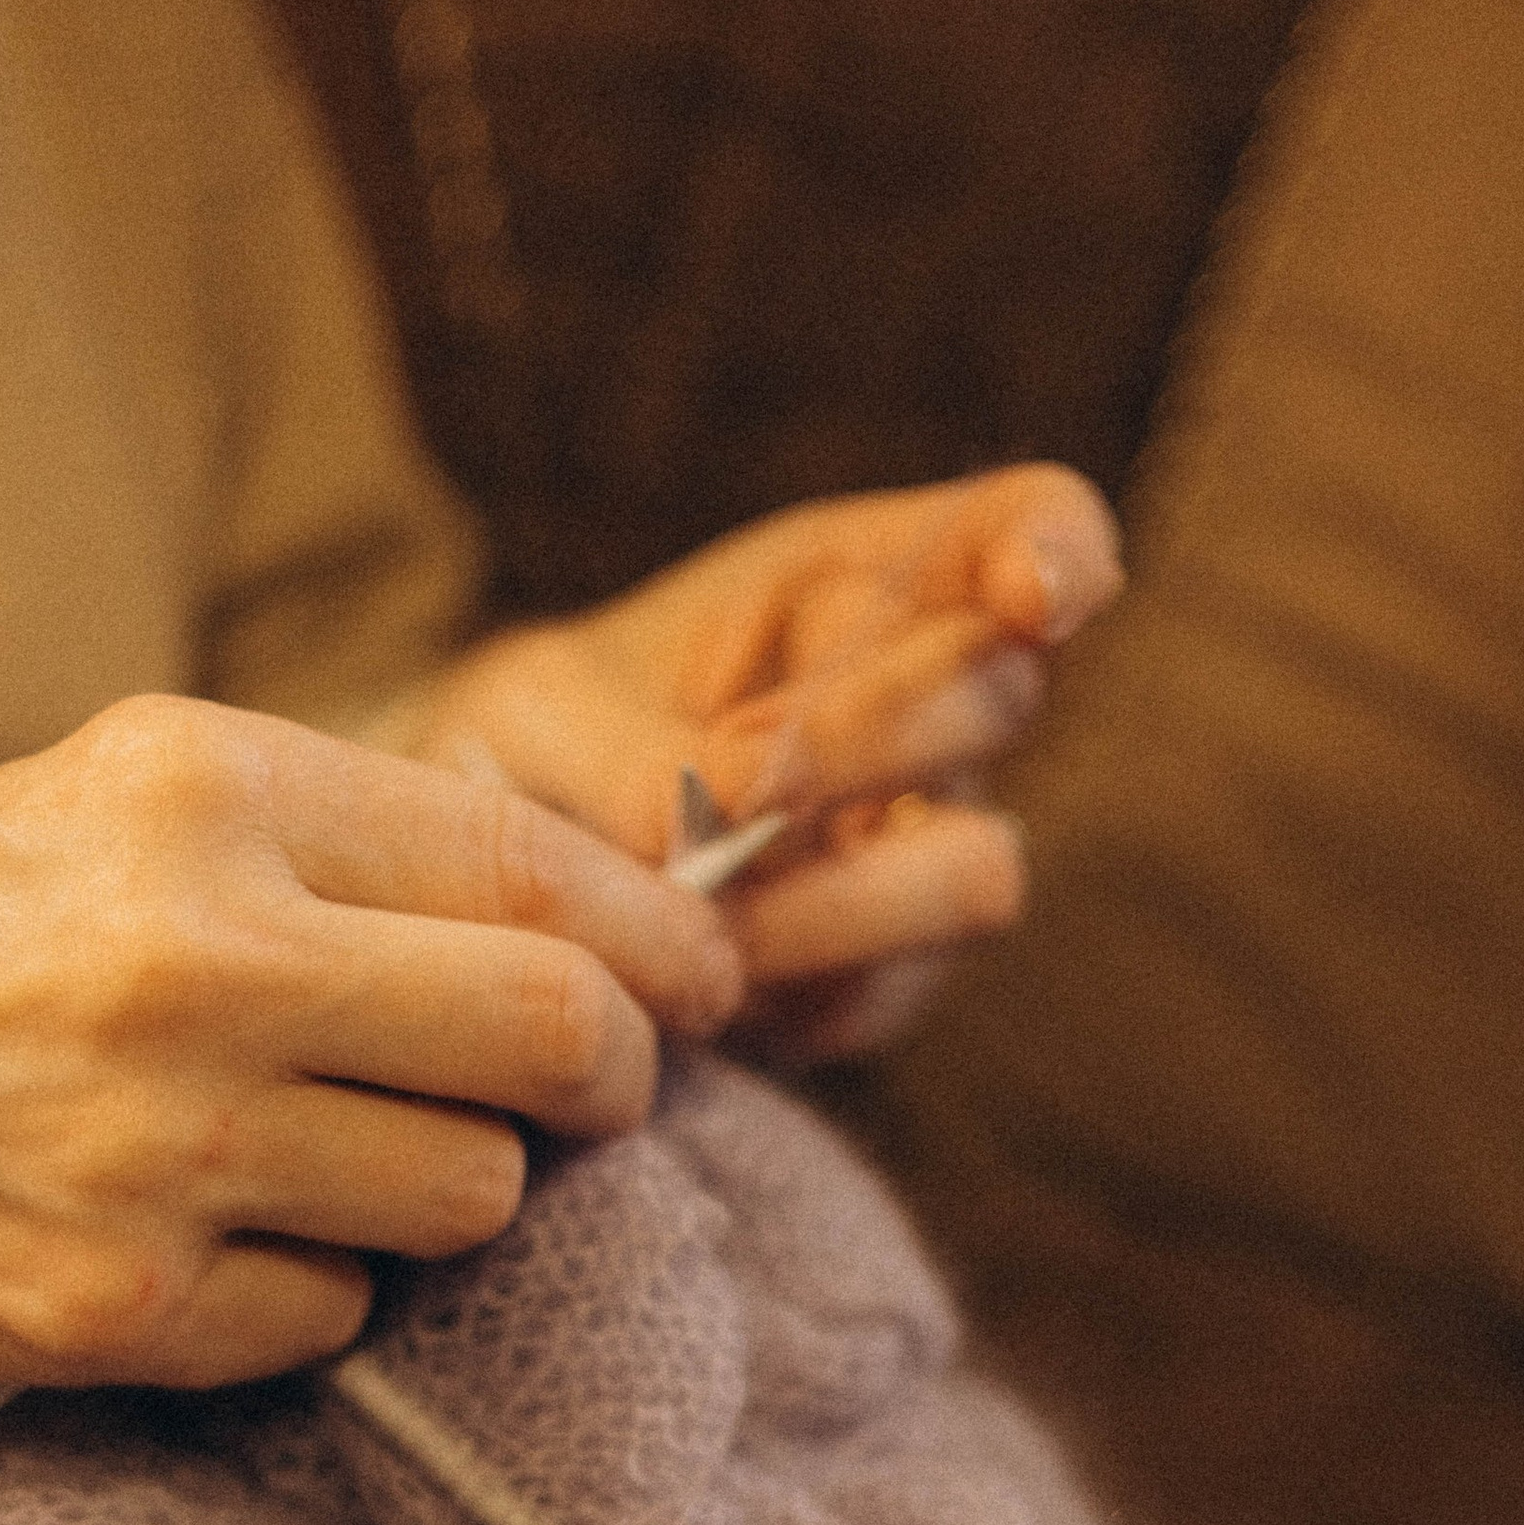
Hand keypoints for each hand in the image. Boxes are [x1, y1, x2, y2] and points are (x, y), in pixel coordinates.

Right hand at [0, 694, 738, 1390]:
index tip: (698, 980)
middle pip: (556, 1044)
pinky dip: (320, 1288)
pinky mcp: (128, 1307)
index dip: (662, 943)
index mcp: (198, 792)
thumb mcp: (116, 798)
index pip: (535, 877)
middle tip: (598, 1088)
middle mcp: (192, 963)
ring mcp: (162, 1151)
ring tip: (343, 1148)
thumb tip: (601, 907)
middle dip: (617, 1077)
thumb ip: (347, 835)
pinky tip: (220, 1232)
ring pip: (471, 1197)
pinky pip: (343, 1317)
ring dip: (454, 1185)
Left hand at [406, 464, 1122, 1060]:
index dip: (1056, 553)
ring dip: (846, 893)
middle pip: (1000, 695)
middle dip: (875, 733)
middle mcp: (919, 718)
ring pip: (978, 869)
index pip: (1027, 533)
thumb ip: (625, 753)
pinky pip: (879, 992)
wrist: (467, 900)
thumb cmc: (514, 757)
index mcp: (858, 584)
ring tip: (702, 906)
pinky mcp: (869, 985)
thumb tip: (717, 833)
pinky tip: (688, 981)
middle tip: (738, 778)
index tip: (1030, 591)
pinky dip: (784, 989)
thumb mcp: (529, 714)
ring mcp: (909, 859)